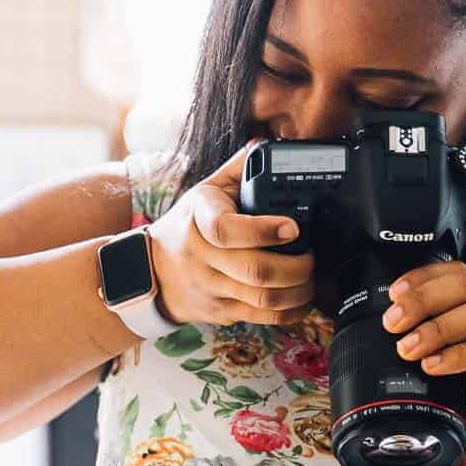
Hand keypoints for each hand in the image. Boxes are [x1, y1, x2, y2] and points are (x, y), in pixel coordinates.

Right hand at [147, 139, 313, 326]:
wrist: (153, 270)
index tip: (292, 227)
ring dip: (298, 292)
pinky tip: (301, 300)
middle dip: (296, 267)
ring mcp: (211, 288)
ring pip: (263, 299)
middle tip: (312, 257)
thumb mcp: (205, 191)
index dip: (264, 231)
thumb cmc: (188, 226)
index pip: (226, 230)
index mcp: (200, 218)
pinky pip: (262, 317)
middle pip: (256, 271)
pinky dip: (290, 312)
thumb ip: (238, 168)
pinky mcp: (221, 311)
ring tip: (311, 279)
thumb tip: (270, 148)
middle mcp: (202, 256)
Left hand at [382, 259, 465, 465]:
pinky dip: (459, 356)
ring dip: (437, 328)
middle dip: (423, 300)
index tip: (394, 295)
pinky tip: (435, 366)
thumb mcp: (454, 369)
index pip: (459, 275)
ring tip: (408, 349)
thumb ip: (432, 350)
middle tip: (393, 323)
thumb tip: (387, 342)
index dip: (424, 278)